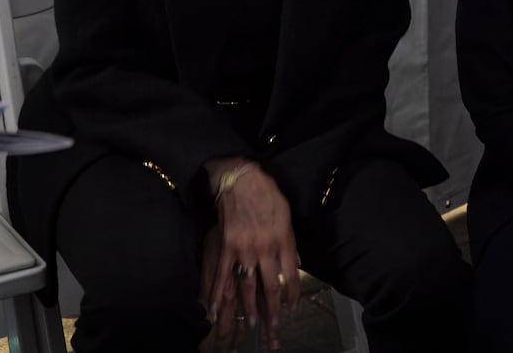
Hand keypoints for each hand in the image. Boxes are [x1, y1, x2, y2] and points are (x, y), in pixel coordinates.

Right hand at [198, 158, 299, 351]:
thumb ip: (291, 241)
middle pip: (270, 287)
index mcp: (283, 239)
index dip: (293, 295)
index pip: (291, 275)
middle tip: (274, 333)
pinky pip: (223, 276)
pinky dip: (219, 295)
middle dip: (273, 313)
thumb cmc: (266, 193)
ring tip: (252, 328)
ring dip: (250, 310)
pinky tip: (216, 312)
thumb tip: (296, 264)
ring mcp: (244, 250)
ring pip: (247, 287)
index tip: (292, 309)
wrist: (239, 179)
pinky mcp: (226, 248)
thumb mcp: (287, 213)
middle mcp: (265, 248)